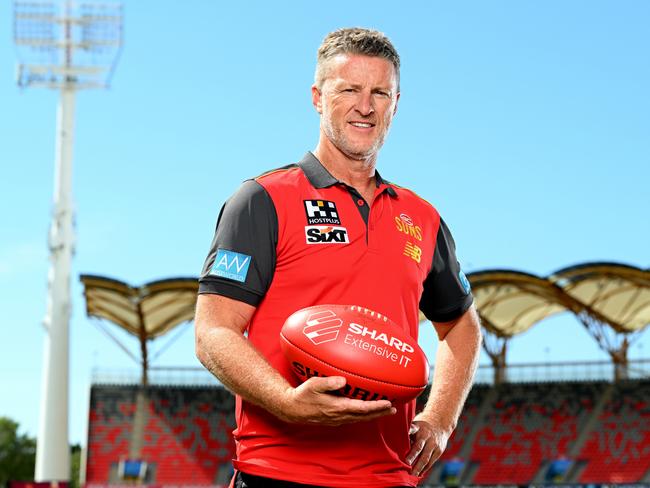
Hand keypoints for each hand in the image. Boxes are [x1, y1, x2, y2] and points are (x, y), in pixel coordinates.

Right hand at [278, 376, 395, 425]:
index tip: (388, 404)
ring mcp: (337, 420)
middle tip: (394, 409)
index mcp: (337, 407)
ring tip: (386, 411)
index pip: (361, 408)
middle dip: (380, 412)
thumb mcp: (313, 385)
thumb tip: (343, 381)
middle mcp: (339, 416)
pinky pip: (353, 418)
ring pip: (360, 418)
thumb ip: (328, 383)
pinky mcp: (334, 420)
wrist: (291, 409)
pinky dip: (364, 415)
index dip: (376, 407)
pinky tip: (367, 412)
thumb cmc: (302, 395)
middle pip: (364, 416)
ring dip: (373, 415)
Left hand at [406, 415, 450, 477]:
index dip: (408, 432)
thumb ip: (407, 433)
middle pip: (418, 446)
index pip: (412, 429)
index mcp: (418, 428)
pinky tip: (419, 474)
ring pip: (425, 457)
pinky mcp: (438, 451)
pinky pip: (431, 462)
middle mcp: (426, 436)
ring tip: (412, 474)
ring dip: (418, 467)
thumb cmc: (422, 428)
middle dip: (412, 455)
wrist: (440, 425)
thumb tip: (395, 442)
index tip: (404, 436)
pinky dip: (425, 469)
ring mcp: (433, 444)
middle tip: (406, 463)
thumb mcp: (415, 425)